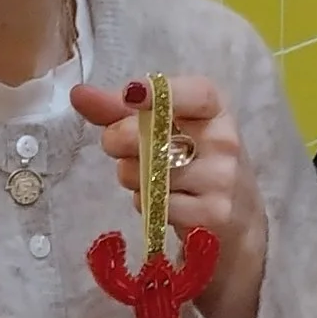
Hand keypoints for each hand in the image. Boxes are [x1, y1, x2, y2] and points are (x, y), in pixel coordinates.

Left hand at [72, 74, 267, 317]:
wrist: (238, 225)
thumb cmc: (196, 167)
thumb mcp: (168, 133)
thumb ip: (121, 112)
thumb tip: (78, 93)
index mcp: (216, 110)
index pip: (195, 93)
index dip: (158, 92)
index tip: (128, 95)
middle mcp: (225, 141)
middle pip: (153, 135)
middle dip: (120, 141)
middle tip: (119, 149)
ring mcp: (221, 180)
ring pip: (148, 174)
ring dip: (133, 178)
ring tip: (151, 181)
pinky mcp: (212, 215)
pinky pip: (155, 206)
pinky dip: (146, 205)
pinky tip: (163, 204)